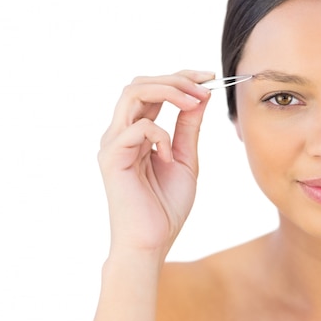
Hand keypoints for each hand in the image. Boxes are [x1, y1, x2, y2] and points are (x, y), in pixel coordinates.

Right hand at [97, 70, 213, 258]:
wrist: (152, 243)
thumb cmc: (166, 206)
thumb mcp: (186, 159)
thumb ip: (189, 128)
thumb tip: (201, 96)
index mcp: (138, 132)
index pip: (153, 89)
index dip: (181, 78)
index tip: (210, 77)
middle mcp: (121, 132)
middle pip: (140, 83)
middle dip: (176, 78)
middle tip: (206, 85)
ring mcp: (113, 143)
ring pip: (132, 93)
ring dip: (168, 91)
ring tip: (193, 102)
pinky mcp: (111, 157)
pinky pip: (136, 128)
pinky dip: (161, 135)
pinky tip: (169, 157)